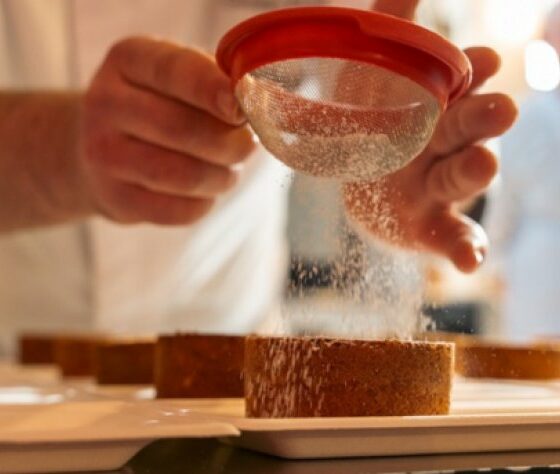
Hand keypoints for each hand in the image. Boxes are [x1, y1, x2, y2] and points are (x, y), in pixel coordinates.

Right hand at [80, 37, 254, 224]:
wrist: (104, 150)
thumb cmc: (162, 106)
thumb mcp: (181, 79)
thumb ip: (221, 85)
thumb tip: (273, 106)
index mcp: (128, 59)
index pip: (174, 70)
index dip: (214, 90)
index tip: (243, 106)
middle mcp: (105, 103)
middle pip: (184, 129)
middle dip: (232, 143)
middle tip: (248, 145)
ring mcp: (103, 154)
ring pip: (185, 175)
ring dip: (223, 177)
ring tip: (229, 169)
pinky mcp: (115, 199)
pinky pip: (179, 210)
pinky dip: (205, 202)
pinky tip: (204, 190)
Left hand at [344, 0, 517, 272]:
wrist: (356, 180)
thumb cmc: (371, 123)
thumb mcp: (370, 74)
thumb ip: (391, 29)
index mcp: (437, 106)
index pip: (463, 84)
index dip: (473, 73)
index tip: (480, 61)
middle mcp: (444, 144)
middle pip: (469, 128)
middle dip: (482, 117)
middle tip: (498, 107)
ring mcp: (437, 187)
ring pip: (462, 178)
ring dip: (475, 171)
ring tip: (483, 163)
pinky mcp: (427, 226)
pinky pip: (452, 238)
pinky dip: (466, 248)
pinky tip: (471, 260)